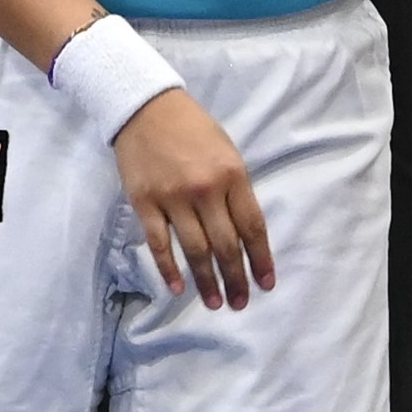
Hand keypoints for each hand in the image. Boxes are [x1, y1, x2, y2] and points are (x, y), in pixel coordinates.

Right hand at [112, 88, 274, 310]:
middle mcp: (206, 190)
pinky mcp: (145, 203)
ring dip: (207, 281)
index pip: (252, 226)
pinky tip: (178, 288)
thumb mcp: (226, 152)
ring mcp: (174, 198)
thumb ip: (235, 190)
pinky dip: (169, 269)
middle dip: (236, 277)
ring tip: (215, 303)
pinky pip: (160, 243)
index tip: (266, 283)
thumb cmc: (193, 129)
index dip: (261, 258)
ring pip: (195, 249)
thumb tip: (243, 232)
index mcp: (233, 175)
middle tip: (241, 303)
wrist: (147, 108)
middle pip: (226, 244)